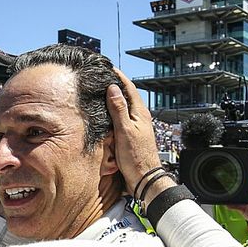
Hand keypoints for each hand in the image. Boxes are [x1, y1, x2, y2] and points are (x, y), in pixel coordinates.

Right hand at [105, 70, 161, 195]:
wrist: (144, 178)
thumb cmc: (136, 157)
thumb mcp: (125, 130)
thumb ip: (118, 109)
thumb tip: (113, 88)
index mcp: (140, 113)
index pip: (129, 88)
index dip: (119, 77)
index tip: (109, 68)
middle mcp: (140, 118)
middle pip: (127, 96)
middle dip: (116, 85)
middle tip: (104, 77)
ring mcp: (136, 127)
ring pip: (124, 108)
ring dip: (115, 99)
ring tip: (103, 92)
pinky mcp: (132, 136)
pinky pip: (121, 119)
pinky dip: (113, 113)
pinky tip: (106, 116)